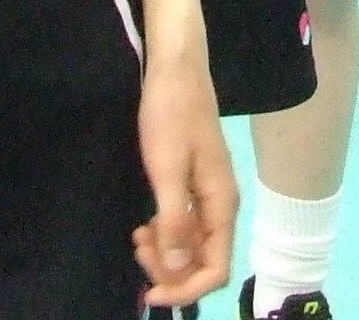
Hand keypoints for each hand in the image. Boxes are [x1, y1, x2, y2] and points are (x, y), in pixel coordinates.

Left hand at [131, 48, 234, 307]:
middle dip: (171, 270)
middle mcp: (220, 205)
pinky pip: (184, 226)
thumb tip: (176, 269)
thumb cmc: (171, 113)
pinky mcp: (193, 184)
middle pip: (204, 262)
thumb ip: (174, 220)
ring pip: (192, 246)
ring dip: (166, 253)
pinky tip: (145, 224)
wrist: (175, 67)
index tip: (149, 291)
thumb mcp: (166, 168)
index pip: (216, 269)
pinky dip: (165, 234)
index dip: (185, 289)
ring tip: (137, 236)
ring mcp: (207, 195)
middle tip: (137, 249)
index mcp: (221, 204)